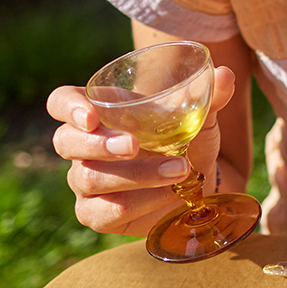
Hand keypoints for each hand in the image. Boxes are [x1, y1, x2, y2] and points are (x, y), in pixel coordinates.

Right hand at [47, 66, 235, 235]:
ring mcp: (85, 180)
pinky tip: (168, 195)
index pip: (62, 102)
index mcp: (100, 110)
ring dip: (136, 174)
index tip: (91, 116)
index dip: (68, 108)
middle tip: (134, 145)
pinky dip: (139, 202)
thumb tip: (225, 74)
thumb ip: (210, 95)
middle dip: (100, 144)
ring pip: (90, 178)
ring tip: (179, 169)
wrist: (201, 181)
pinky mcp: (96, 213)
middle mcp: (83, 145)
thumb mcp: (201, 116)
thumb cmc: (188, 139)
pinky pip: (104, 211)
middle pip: (66, 142)